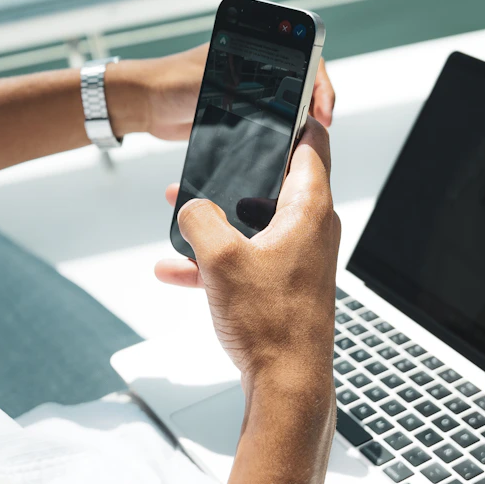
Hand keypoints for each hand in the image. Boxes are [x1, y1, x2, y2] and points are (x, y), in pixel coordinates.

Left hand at [108, 44, 334, 141]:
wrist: (146, 104)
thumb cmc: (172, 82)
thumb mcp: (214, 79)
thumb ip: (243, 84)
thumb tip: (275, 97)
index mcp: (254, 48)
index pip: (304, 58)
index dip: (320, 83)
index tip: (322, 108)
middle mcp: (258, 67)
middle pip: (303, 82)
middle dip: (316, 103)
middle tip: (321, 126)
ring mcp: (251, 90)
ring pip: (290, 103)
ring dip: (300, 119)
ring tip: (305, 139)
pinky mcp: (242, 112)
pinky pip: (271, 120)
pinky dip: (281, 132)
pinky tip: (284, 147)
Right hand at [155, 118, 339, 426]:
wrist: (287, 387)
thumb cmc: (270, 323)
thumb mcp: (221, 259)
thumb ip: (200, 219)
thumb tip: (191, 206)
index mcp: (310, 209)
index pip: (312, 143)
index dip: (296, 115)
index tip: (280, 96)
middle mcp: (311, 229)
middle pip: (275, 180)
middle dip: (235, 169)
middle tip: (209, 154)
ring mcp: (299, 259)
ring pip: (253, 222)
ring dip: (216, 217)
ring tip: (175, 211)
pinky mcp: (283, 287)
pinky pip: (245, 260)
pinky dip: (213, 260)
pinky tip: (171, 269)